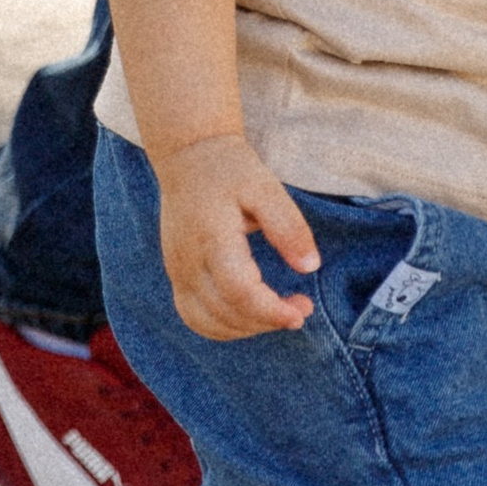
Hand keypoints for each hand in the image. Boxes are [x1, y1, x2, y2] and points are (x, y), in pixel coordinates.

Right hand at [151, 135, 320, 340]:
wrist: (188, 157)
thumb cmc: (231, 170)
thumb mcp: (266, 188)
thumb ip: (288, 226)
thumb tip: (310, 266)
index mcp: (211, 238)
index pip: (239, 291)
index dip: (271, 311)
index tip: (301, 312)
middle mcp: (188, 262)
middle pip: (225, 312)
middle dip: (267, 321)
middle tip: (302, 309)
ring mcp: (177, 271)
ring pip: (206, 322)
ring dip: (246, 328)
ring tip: (278, 312)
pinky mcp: (176, 275)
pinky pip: (194, 316)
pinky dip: (222, 327)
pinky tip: (249, 315)